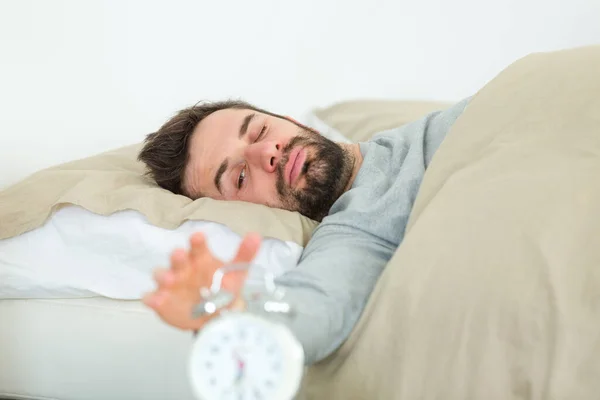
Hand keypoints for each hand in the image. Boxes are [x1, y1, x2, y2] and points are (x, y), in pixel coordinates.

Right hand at [143, 232, 261, 329]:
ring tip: (170, 280)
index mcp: (200, 259)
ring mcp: (170, 284)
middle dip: (177, 257)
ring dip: (164, 276)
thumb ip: (244, 255)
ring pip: (161, 275)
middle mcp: (183, 268)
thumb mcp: (236, 273)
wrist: (214, 316)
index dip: (197, 241)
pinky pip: (152, 298)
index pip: (198, 247)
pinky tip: (155, 300)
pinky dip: (152, 299)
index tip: (199, 236)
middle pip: (177, 259)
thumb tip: (256, 235)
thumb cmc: (222, 288)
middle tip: (180, 254)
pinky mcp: (161, 301)